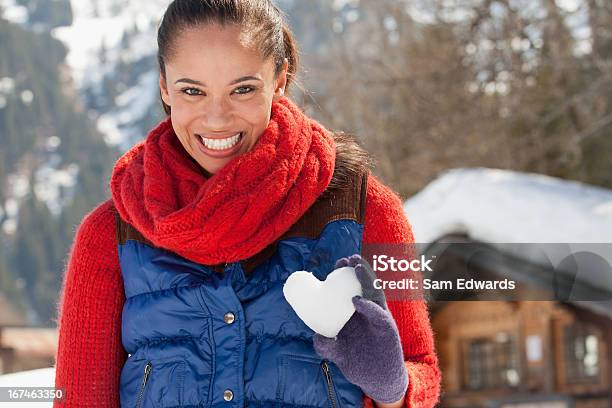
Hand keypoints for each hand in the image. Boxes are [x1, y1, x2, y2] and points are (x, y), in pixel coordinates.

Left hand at [313, 254, 408, 403]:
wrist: (376, 380)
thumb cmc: (359, 363)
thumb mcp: (338, 354)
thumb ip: (327, 345)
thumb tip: (316, 335)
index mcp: (356, 313)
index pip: (352, 288)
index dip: (346, 274)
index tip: (337, 263)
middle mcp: (369, 311)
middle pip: (365, 285)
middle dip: (357, 269)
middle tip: (347, 259)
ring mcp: (379, 318)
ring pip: (375, 293)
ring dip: (367, 278)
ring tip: (357, 266)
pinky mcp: (387, 328)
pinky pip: (379, 314)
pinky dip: (368, 306)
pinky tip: (357, 301)